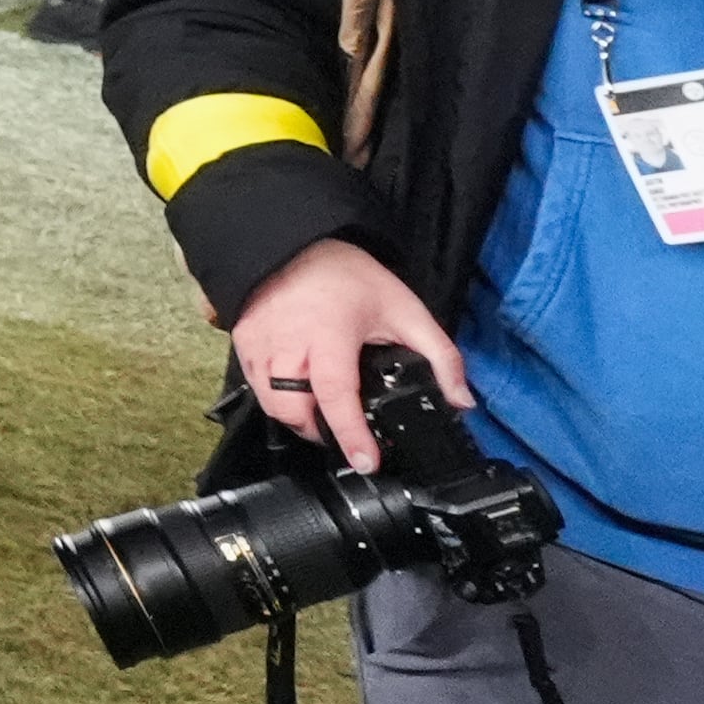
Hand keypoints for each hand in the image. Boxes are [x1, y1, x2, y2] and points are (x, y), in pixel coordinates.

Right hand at [228, 237, 462, 470]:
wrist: (295, 242)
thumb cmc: (349, 276)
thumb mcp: (406, 310)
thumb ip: (440, 356)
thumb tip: (462, 401)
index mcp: (330, 334)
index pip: (336, 393)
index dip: (350, 433)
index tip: (366, 461)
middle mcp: (288, 342)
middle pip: (293, 410)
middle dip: (317, 432)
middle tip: (341, 431)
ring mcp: (258, 342)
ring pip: (270, 404)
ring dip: (295, 417)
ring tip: (318, 410)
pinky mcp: (241, 340)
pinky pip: (254, 385)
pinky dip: (274, 397)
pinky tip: (294, 388)